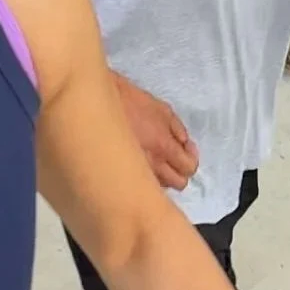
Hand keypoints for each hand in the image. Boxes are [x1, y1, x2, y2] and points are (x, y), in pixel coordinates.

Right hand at [115, 76, 198, 190]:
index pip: (188, 168)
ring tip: (157, 162)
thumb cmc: (130, 101)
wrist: (98, 104)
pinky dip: (146, 179)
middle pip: (177, 184)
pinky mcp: (121, 173)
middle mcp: (152, 165)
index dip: (191, 161)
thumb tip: (185, 144)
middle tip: (174, 158)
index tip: (186, 150)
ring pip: (159, 188)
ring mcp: (136, 171)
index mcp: (163, 146)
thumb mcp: (161, 108)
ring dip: (163, 177)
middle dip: (180, 172)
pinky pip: (141, 184)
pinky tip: (142, 165)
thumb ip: (178, 128)